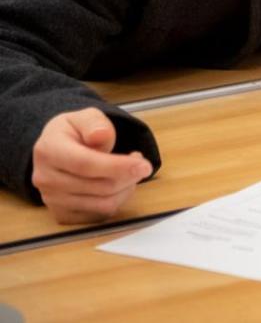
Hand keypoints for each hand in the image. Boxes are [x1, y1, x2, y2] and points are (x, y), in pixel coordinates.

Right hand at [32, 108, 152, 223]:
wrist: (55, 149)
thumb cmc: (74, 132)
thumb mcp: (84, 117)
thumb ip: (95, 123)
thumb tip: (100, 136)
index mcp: (49, 150)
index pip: (86, 164)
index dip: (118, 166)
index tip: (144, 165)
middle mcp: (45, 178)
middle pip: (100, 187)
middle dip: (129, 175)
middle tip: (139, 161)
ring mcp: (52, 200)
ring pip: (103, 204)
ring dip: (126, 188)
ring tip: (128, 170)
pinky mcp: (63, 214)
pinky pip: (100, 214)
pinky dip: (118, 200)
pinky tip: (118, 184)